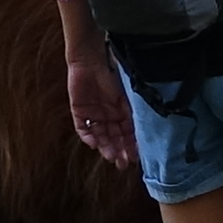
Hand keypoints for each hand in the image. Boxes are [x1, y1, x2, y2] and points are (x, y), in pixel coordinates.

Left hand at [67, 51, 136, 175]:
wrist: (90, 58)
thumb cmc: (112, 72)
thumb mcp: (127, 95)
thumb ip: (132, 112)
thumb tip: (143, 132)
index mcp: (122, 111)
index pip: (128, 133)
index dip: (131, 146)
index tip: (136, 157)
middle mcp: (108, 115)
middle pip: (114, 138)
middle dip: (119, 151)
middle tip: (123, 164)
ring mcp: (93, 113)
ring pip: (100, 136)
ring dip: (106, 147)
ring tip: (111, 157)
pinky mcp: (79, 110)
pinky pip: (83, 128)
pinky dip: (88, 137)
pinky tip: (94, 144)